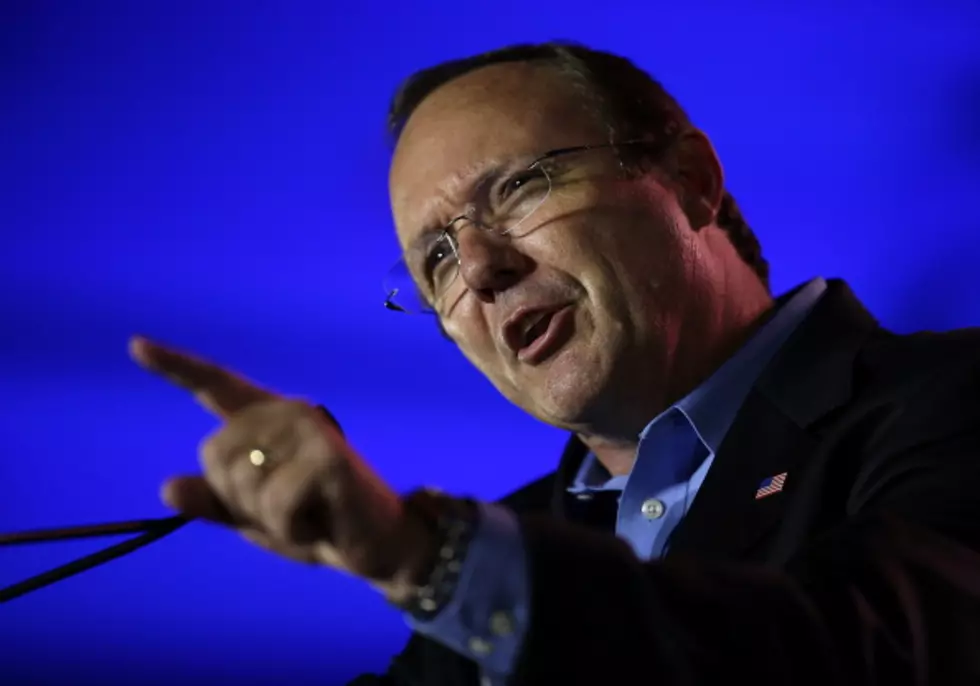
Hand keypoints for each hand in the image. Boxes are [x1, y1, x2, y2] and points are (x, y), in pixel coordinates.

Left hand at [129, 336, 434, 600]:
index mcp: (267, 421)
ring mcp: (309, 430)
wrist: (376, 545)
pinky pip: (275, 504)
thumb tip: (168, 487)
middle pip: (214, 454)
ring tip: (307, 513)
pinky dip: (291, 528)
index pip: (215, 388)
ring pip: (242, 481)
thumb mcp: (256, 518)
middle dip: (238, 499)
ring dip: (267, 517)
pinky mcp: (328, 458)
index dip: (175, 368)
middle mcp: (287, 413)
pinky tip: (320, 522)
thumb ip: (217, 502)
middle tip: (287, 508)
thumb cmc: (317, 525)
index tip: (135, 345)